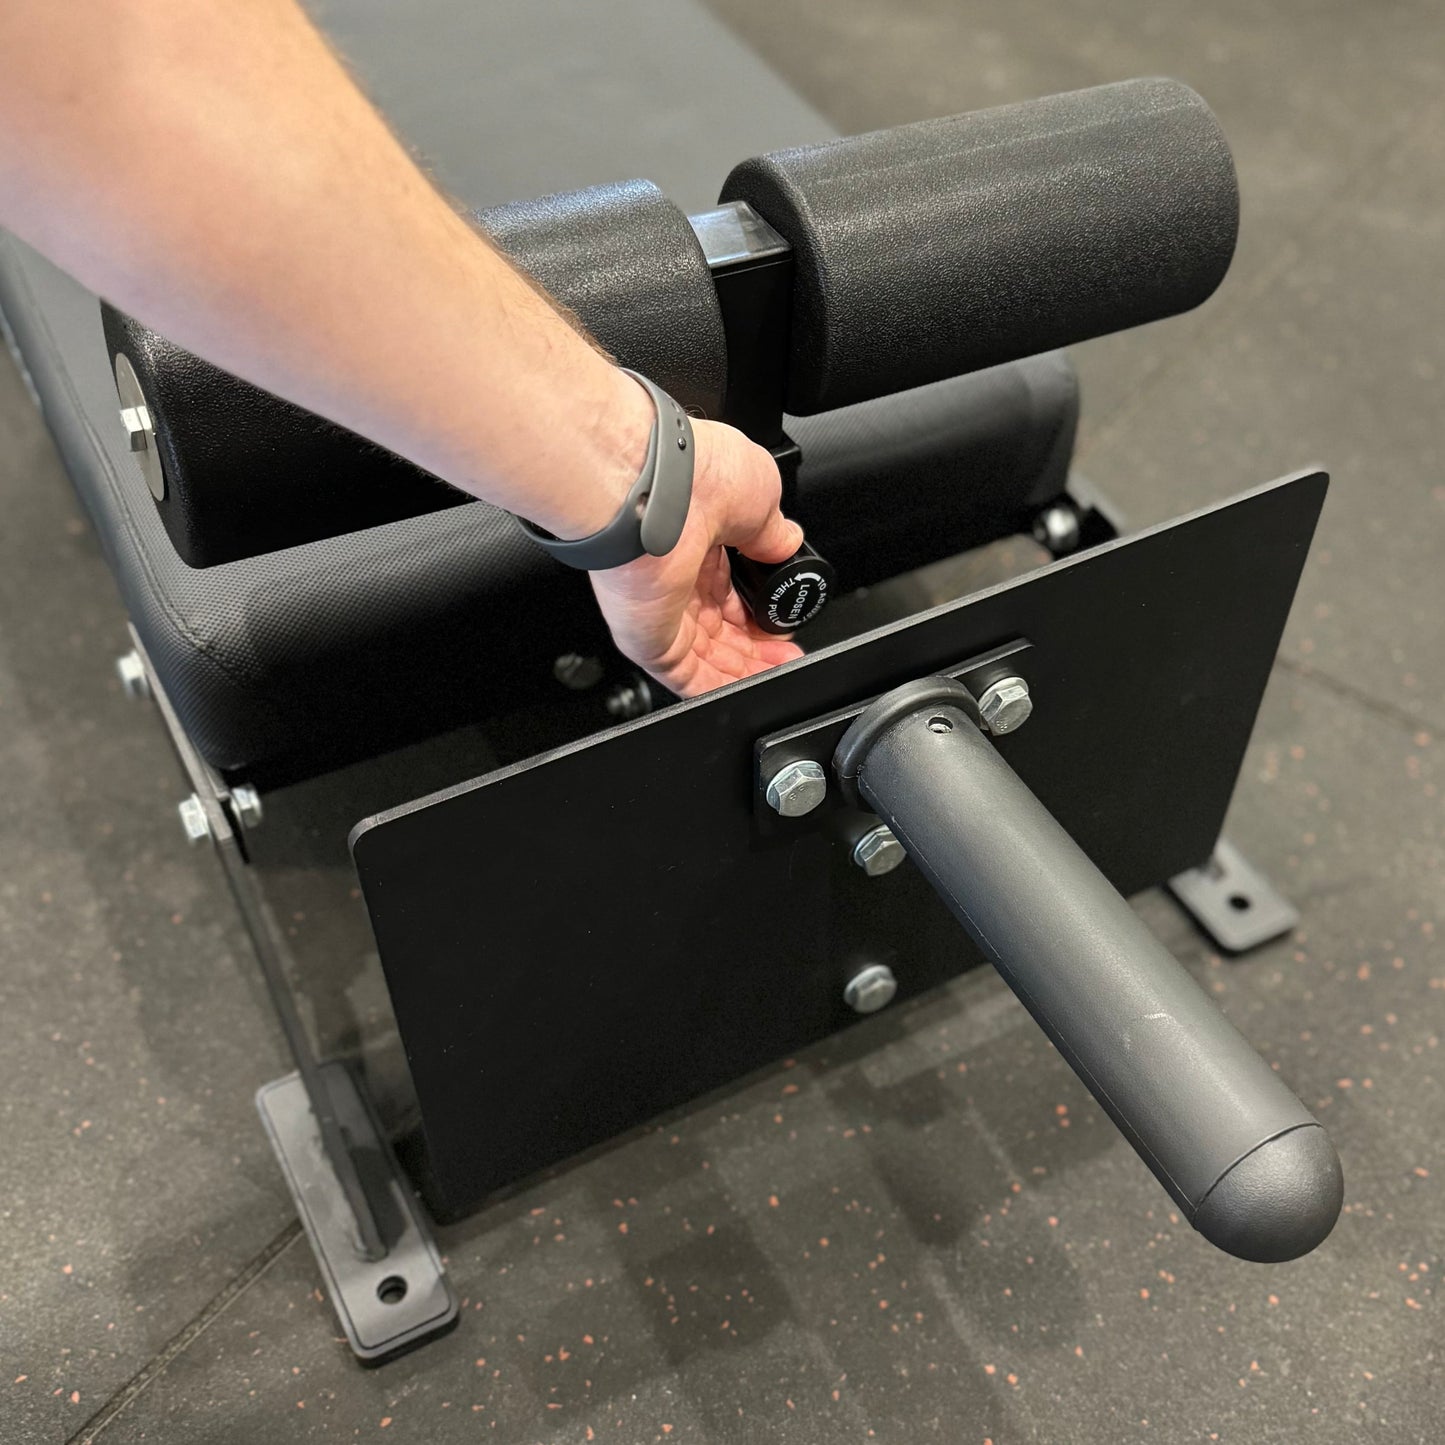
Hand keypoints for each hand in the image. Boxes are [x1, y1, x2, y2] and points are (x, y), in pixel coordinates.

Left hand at [589, 419, 804, 697]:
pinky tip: (756, 686)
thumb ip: (773, 531)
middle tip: (790, 652)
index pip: (732, 590)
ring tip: (784, 670)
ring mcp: (661, 611)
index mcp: (700, 541)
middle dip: (760, 647)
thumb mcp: (760, 495)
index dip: (762, 610)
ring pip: (708, 658)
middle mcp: (677, 576)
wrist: (656, 491)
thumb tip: (789, 544)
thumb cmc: (696, 476)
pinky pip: (687, 679)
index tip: (787, 619)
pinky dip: (722, 688)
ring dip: (748, 670)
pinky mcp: (650, 641)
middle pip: (722, 629)